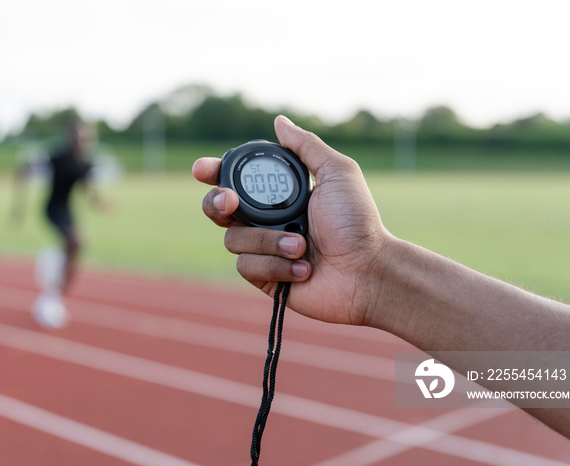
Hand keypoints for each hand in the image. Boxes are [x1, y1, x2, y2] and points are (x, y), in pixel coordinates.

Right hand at [193, 116, 391, 324]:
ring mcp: (264, 250)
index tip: (203, 169)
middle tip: (228, 202)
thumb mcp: (337, 173)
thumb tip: (279, 121)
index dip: (214, 173)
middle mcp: (267, 221)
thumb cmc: (357, 222)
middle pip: (218, 209)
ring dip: (268, 240)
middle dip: (216, 203)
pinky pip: (246, 266)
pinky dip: (275, 264)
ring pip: (233, 240)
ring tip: (302, 245)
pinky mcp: (265, 278)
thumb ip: (305, 147)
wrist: (367, 271)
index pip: (237, 180)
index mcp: (280, 195)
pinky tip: (303, 268)